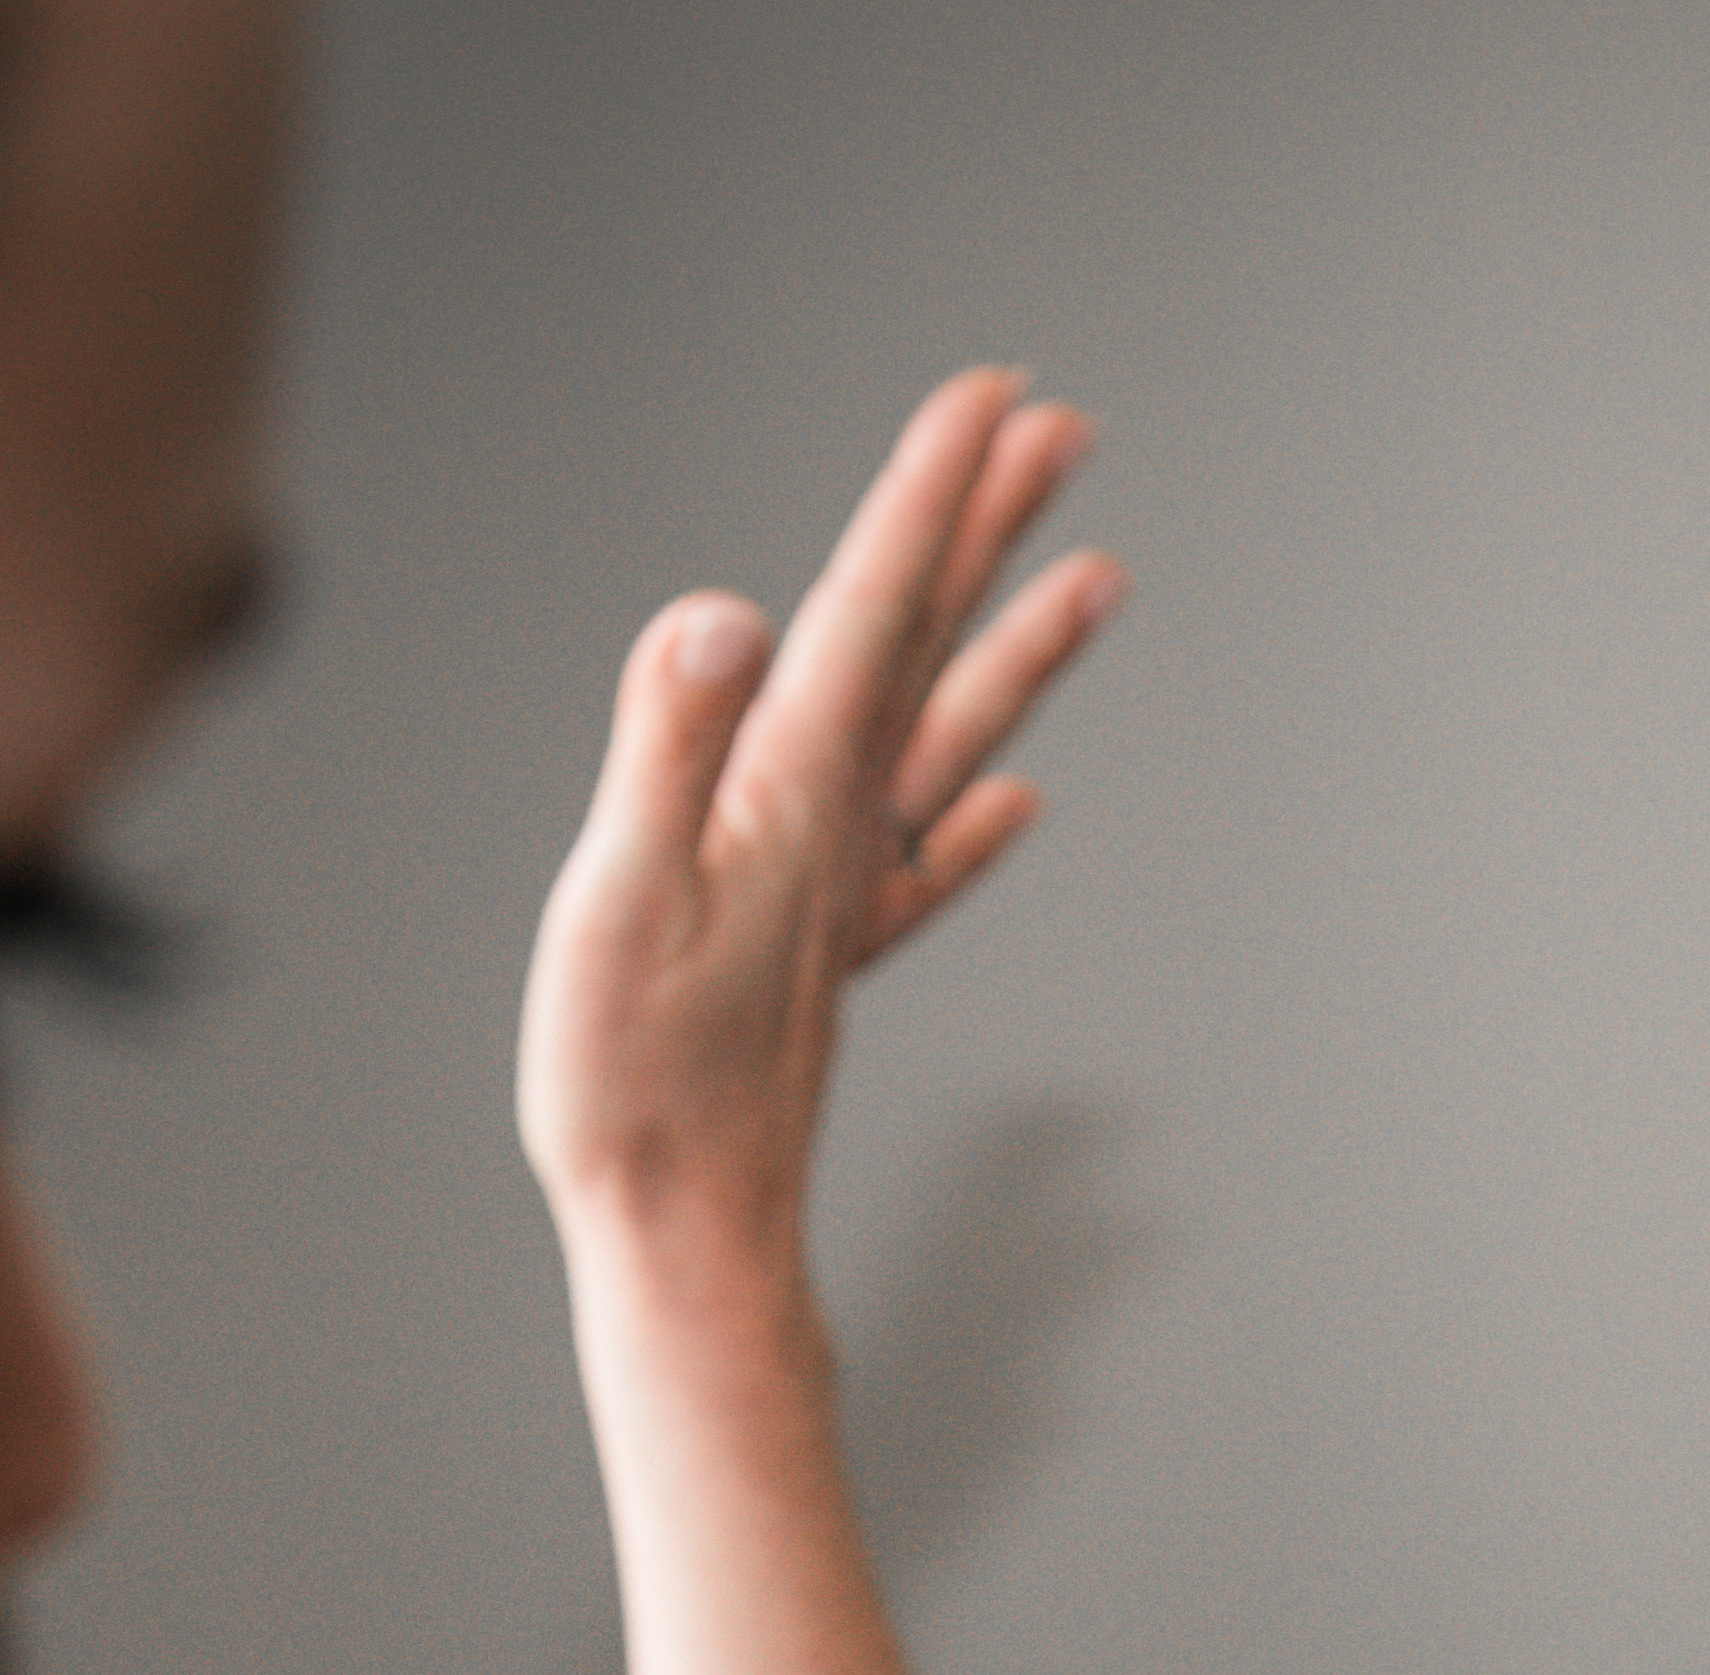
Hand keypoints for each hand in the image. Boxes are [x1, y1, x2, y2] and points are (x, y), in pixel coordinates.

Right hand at [518, 366, 1124, 1281]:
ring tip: (1092, 570)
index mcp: (789, 797)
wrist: (685, 1242)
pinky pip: (922, 870)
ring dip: (1014, 645)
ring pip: (949, 736)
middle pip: (929, 647)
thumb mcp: (617, 893)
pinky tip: (1019, 797)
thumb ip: (670, 744)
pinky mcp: (828, 968)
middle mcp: (838, 834)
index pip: (871, 607)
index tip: (989, 396)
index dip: (929, 495)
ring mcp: (844, 902)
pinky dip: (975, 820)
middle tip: (1059, 426)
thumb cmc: (633, 1088)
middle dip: (990, 528)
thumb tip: (725, 614)